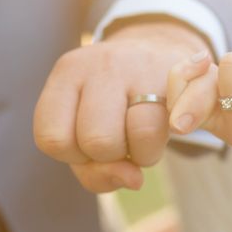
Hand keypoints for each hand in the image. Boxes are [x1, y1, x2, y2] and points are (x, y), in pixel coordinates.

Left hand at [34, 20, 209, 192]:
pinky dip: (166, 141)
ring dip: (142, 155)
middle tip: (121, 139)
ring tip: (142, 137)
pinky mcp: (177, 75)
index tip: (89, 142)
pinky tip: (169, 131)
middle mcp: (100, 64)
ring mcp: (140, 66)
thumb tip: (134, 179)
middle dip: (110, 156)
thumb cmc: (115, 106)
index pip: (53, 138)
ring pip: (137, 135)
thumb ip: (96, 173)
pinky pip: (171, 125)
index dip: (74, 155)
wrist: (161, 52)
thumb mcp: (88, 132)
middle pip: (95, 141)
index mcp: (67, 74)